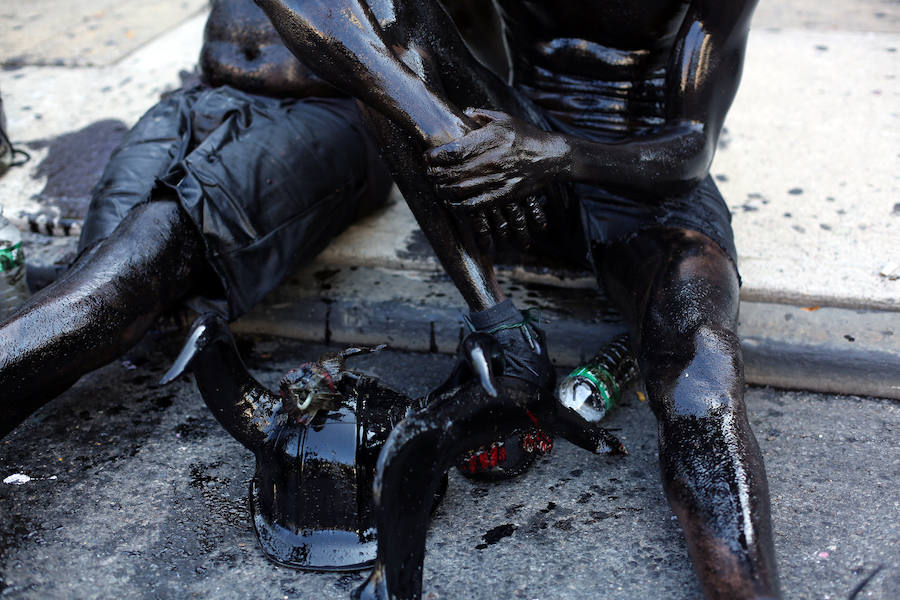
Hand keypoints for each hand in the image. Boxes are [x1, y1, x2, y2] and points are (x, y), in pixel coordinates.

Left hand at [425, 109, 564, 246]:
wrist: (551, 157)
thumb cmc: (525, 136)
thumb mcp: (504, 118)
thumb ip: (480, 114)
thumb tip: (463, 112)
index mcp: (489, 139)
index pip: (452, 150)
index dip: (434, 156)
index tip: (427, 157)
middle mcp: (491, 160)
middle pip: (451, 171)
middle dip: (434, 174)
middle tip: (428, 173)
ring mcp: (497, 179)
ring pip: (459, 189)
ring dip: (442, 190)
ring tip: (437, 187)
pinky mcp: (503, 195)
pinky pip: (475, 205)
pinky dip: (458, 206)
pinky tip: (451, 203)